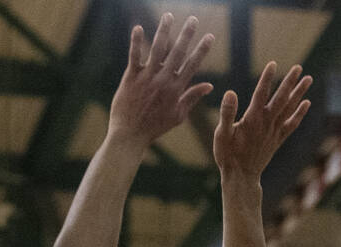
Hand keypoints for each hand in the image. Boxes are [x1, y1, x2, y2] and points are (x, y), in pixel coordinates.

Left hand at [108, 14, 214, 149]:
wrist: (129, 135)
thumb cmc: (154, 127)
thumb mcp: (178, 115)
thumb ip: (192, 97)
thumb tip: (209, 85)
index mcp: (176, 89)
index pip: (192, 65)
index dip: (202, 50)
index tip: (210, 36)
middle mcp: (163, 81)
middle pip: (177, 53)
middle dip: (187, 34)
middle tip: (193, 19)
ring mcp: (146, 78)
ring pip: (157, 50)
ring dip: (164, 31)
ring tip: (169, 16)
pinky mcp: (130, 78)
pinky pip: (134, 56)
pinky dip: (136, 42)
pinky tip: (139, 28)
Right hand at [213, 62, 311, 179]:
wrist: (241, 177)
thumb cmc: (227, 155)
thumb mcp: (221, 134)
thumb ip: (227, 113)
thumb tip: (230, 92)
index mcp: (253, 119)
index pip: (261, 94)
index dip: (267, 78)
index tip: (272, 63)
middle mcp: (267, 123)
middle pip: (281, 99)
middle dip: (290, 82)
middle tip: (298, 67)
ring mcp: (274, 132)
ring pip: (289, 109)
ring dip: (299, 93)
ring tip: (308, 79)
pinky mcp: (277, 140)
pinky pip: (291, 124)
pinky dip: (299, 113)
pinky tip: (306, 103)